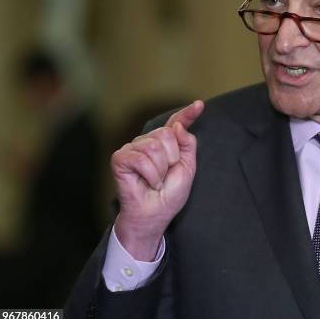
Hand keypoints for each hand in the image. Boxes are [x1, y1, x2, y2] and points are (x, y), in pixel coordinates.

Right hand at [111, 100, 203, 259]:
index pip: (176, 123)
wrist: (155, 213)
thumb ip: (187, 144)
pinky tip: (147, 182)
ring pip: (154, 146)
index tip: (199, 105)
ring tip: (156, 181)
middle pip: (166, 134)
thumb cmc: (169, 194)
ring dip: (160, 170)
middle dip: (172, 158)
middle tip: (165, 175)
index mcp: (166, 144)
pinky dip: (150, 174)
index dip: (187, 114)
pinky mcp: (120, 158)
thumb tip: (177, 126)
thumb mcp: (187, 168)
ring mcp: (133, 148)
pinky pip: (141, 158)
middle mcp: (148, 141)